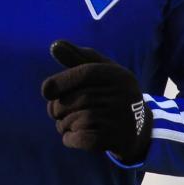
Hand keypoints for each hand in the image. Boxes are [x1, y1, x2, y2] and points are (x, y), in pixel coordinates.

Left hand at [40, 40, 151, 163]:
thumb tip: (54, 45)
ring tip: (66, 125)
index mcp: (118, 75)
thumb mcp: (99, 71)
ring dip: (63, 125)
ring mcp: (121, 118)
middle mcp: (123, 95)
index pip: (85, 73)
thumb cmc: (109, 93)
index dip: (61, 81)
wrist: (137, 128)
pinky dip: (70, 139)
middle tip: (55, 113)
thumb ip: (76, 57)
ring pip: (77, 120)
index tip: (46, 91)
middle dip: (57, 108)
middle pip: (77, 99)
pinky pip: (83, 139)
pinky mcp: (117, 139)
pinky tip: (71, 137)